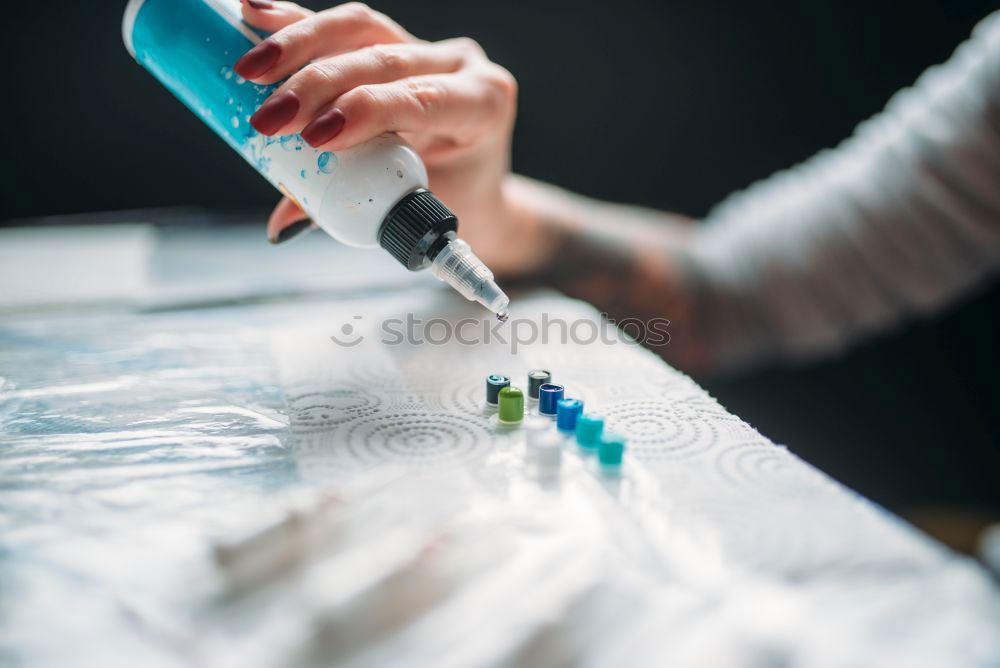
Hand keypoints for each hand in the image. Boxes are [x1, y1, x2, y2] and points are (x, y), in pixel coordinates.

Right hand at [237, 1, 541, 272]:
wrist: (475, 185)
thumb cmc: (454, 199)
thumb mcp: (416, 208)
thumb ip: (353, 208)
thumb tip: (284, 224)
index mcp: (483, 106)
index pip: (422, 98)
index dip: (367, 110)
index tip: (316, 136)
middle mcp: (460, 67)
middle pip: (384, 60)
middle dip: (319, 86)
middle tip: (269, 118)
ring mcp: (428, 48)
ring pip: (361, 30)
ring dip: (299, 45)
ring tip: (250, 69)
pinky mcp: (395, 39)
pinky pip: (346, 28)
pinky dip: (299, 23)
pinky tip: (257, 12)